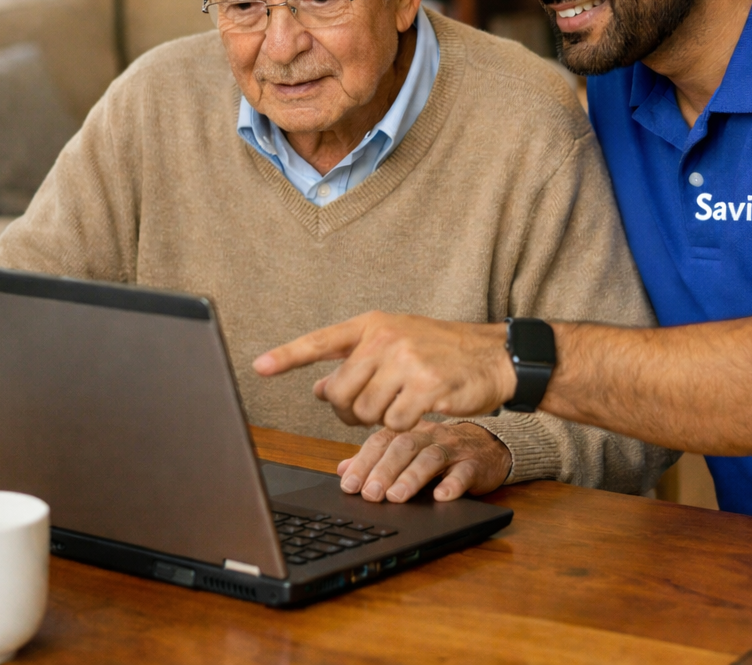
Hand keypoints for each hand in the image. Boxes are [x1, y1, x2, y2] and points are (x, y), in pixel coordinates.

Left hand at [254, 311, 515, 431]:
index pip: (321, 341)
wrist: (491, 356)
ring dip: (379, 420)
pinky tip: (420, 410)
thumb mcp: (395, 347)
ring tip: (401, 403)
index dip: (288, 355)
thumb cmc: (440, 352)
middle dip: (349, 412)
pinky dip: (403, 425)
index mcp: (372, 326)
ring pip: (365, 412)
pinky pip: (395, 422)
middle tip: (370, 409)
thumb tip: (319, 388)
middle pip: (339, 393)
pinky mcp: (427, 385)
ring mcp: (407, 360)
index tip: (259, 366)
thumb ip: (356, 364)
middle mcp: (385, 338)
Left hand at [337, 421, 511, 503]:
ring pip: (430, 458)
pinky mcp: (475, 464)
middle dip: (384, 471)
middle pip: (403, 447)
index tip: (349, 484)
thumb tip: (342, 470)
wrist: (488, 446)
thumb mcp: (408, 449)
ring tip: (397, 496)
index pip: (382, 441)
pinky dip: (452, 484)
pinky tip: (441, 497)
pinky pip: (464, 472)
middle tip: (370, 494)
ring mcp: (452, 449)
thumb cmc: (441, 450)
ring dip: (412, 478)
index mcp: (409, 431)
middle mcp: (428, 436)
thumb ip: (376, 459)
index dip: (363, 462)